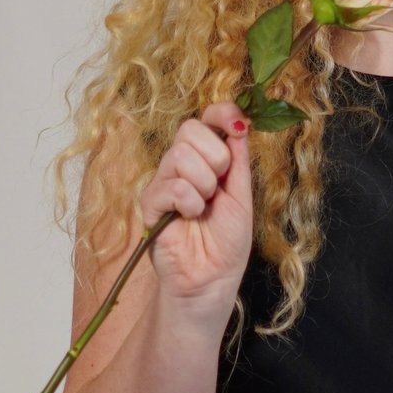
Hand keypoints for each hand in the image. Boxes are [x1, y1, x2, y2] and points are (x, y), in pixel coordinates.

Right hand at [139, 103, 253, 334]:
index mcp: (207, 161)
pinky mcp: (151, 203)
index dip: (222, 112)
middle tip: (218, 188)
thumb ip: (237, 160)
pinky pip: (172, 184)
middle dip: (215, 158)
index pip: (207, 119)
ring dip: (203, 184)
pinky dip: (189, 202)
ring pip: (181, 154)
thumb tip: (240, 125)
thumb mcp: (241, 196)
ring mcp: (164, 182)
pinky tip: (189, 218)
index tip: (238, 123)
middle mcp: (183, 166)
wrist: (211, 280)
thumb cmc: (225, 244)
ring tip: (204, 209)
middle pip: (190, 129)